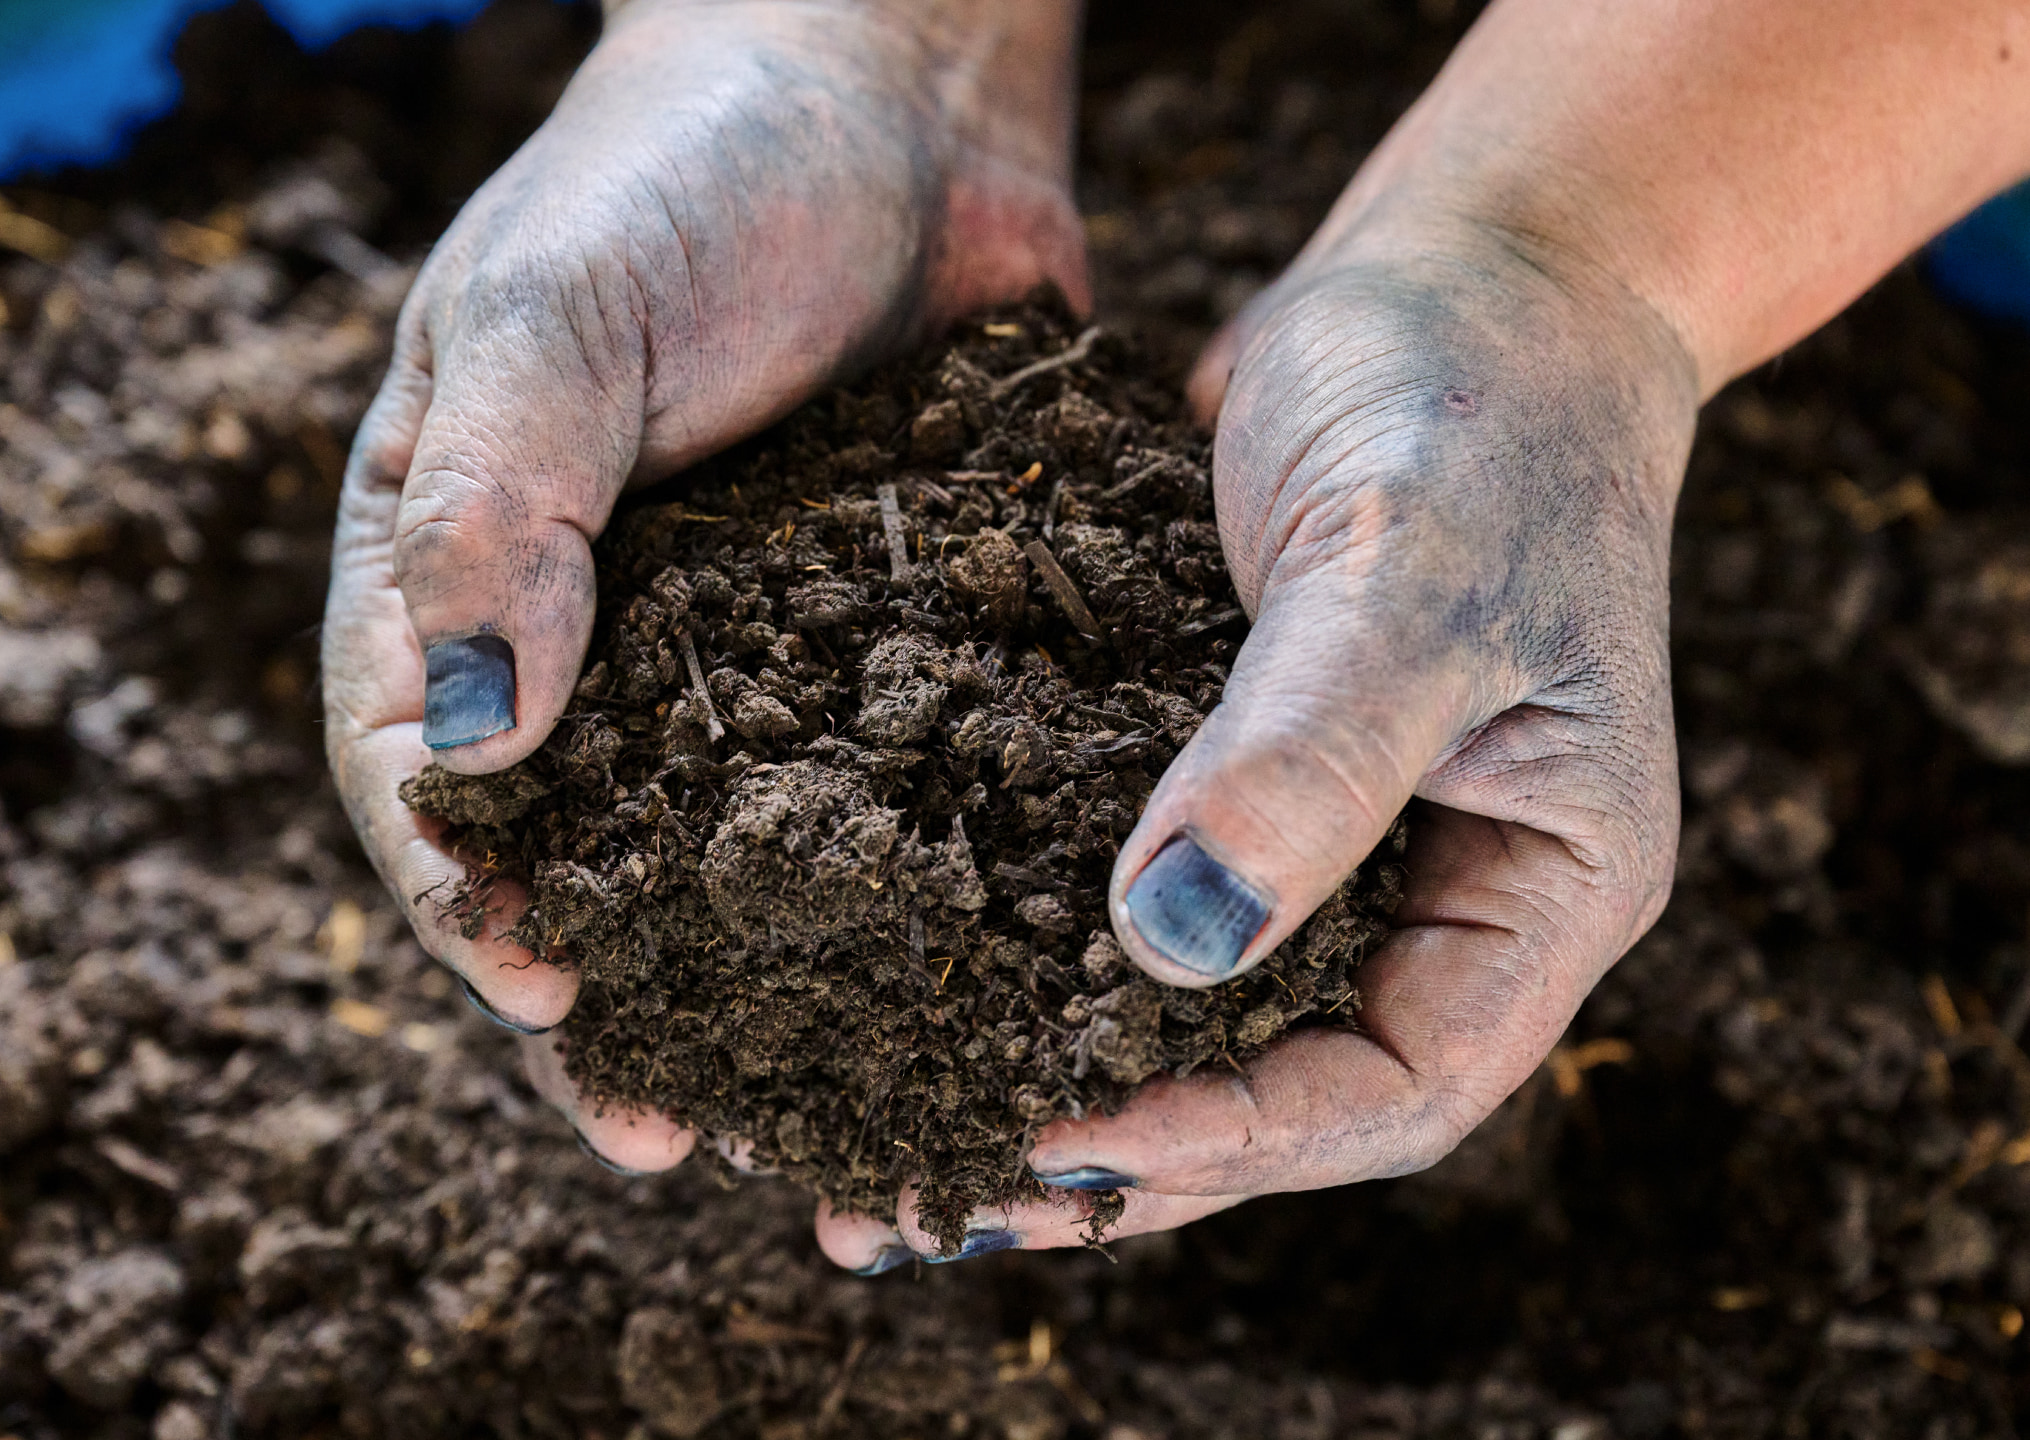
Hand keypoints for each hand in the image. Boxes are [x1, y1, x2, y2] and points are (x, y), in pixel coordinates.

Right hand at [321, 0, 1083, 1270]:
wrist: (890, 78)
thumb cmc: (685, 169)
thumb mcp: (559, 320)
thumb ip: (498, 517)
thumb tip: (466, 741)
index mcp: (476, 584)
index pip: (446, 793)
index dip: (493, 916)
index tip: (567, 1019)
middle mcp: (618, 650)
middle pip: (608, 868)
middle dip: (648, 1006)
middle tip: (704, 1138)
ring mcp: (767, 658)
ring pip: (764, 864)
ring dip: (797, 992)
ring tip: (853, 1111)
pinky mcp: (906, 638)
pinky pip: (909, 785)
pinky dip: (937, 888)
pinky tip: (993, 975)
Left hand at [923, 0, 2029, 1259]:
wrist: (1463, 283)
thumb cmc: (1475, 405)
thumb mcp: (1410, 575)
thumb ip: (1308, 759)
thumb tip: (1169, 946)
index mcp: (1542, 886)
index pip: (1399, 1082)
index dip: (1238, 1136)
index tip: (1070, 1141)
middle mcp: (1439, 895)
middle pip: (1284, 1091)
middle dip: (1121, 1161)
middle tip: (936, 1203)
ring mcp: (1338, 842)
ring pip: (1197, 1015)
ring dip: (1058, 1086)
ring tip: (892, 1155)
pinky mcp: (1237, 777)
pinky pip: (1139, 899)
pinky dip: (1035, 958)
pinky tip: (910, 986)